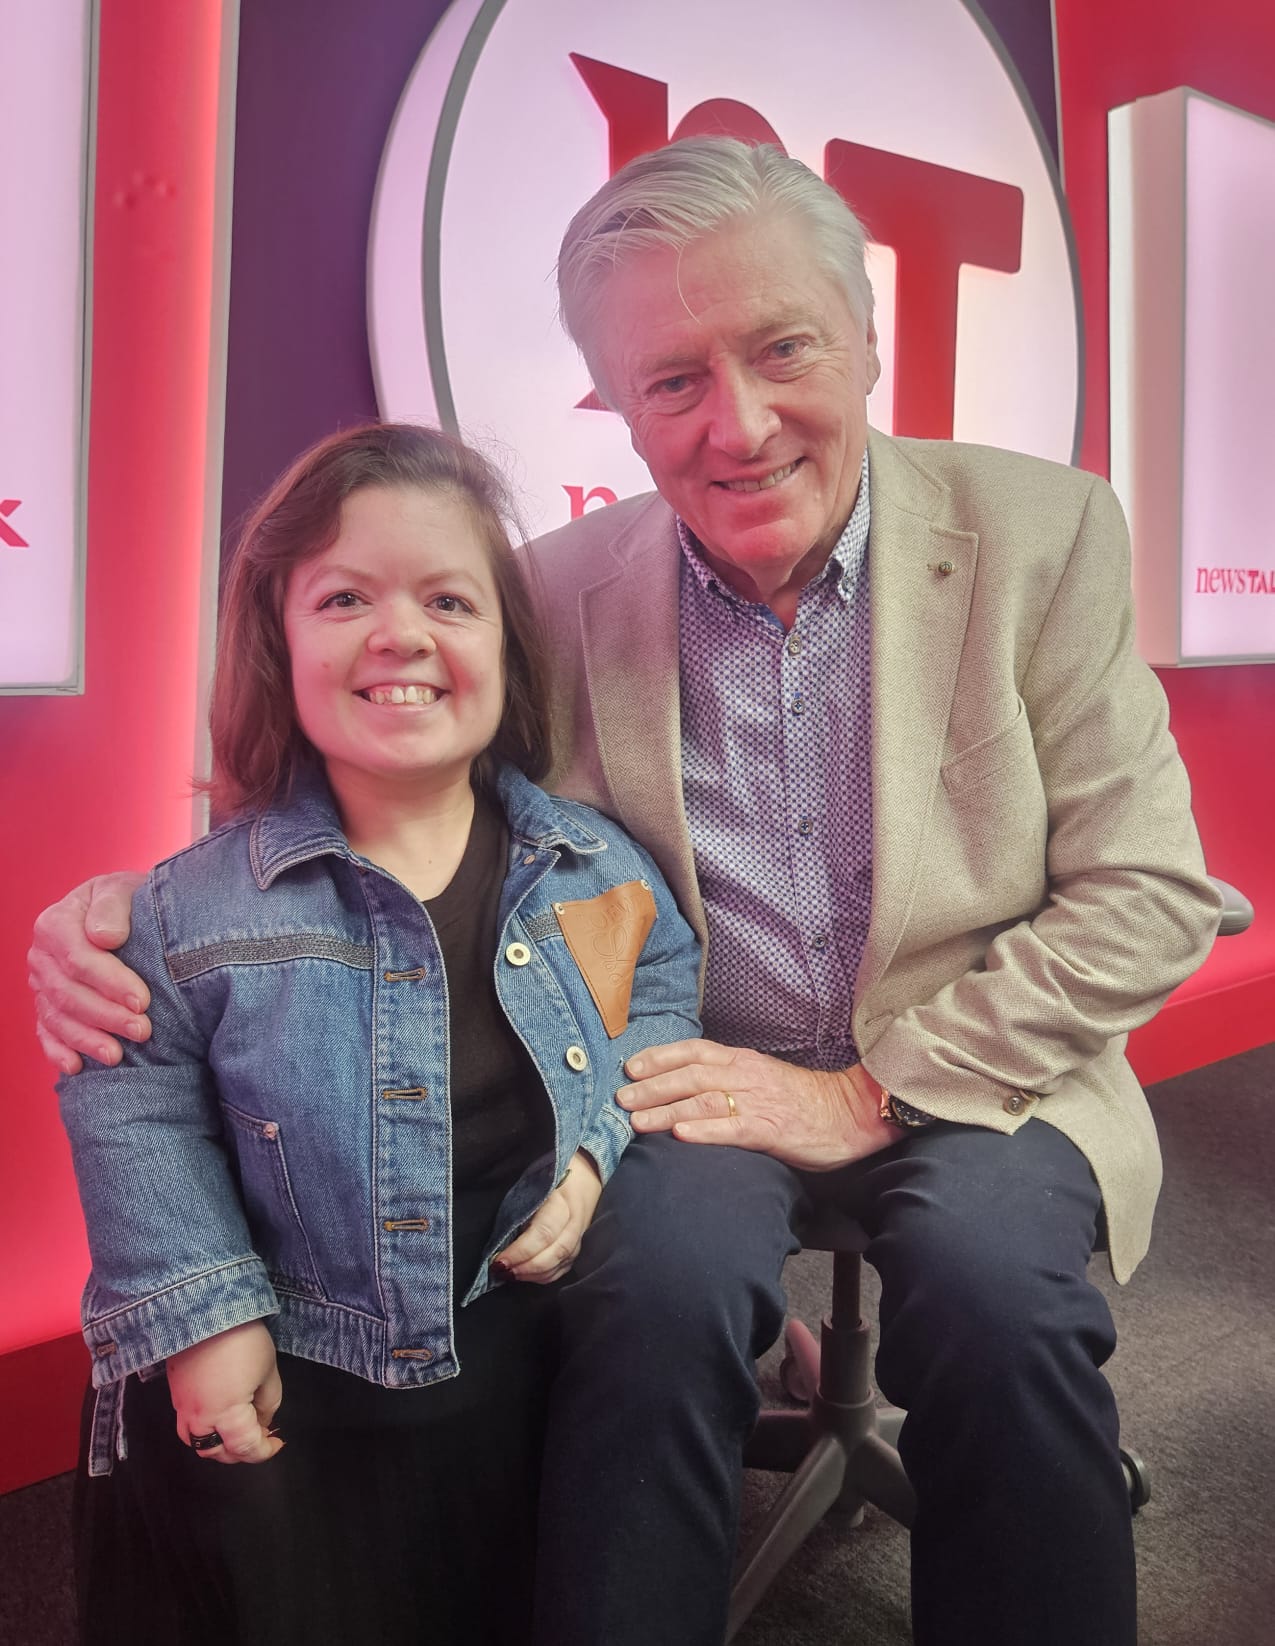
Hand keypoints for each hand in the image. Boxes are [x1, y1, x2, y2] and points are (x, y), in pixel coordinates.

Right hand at [28, 872, 149, 1072]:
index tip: (142, 1000)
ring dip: (86, 1039)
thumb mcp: (123, 889)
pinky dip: (58, 1051)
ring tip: (117, 1056)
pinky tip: (76, 1068)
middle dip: (106, 1015)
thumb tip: (104, 937)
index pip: (78, 958)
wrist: (125, 912)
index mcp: (55, 923)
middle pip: (68, 993)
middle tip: (142, 1031)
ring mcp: (41, 984)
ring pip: (57, 1017)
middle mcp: (42, 956)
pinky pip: (46, 1033)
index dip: (110, 982)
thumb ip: (112, 907)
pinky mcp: (47, 1006)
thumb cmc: (127, 901)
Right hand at [166, 1320, 283, 1465]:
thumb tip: (263, 1423)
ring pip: (195, 1443)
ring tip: (236, 1431)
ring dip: (217, 1445)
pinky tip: (218, 1415)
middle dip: (239, 1452)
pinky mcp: (174, 1392)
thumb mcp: (268, 1370)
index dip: (263, 1451)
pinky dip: (202, 1430)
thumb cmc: (243, 1338)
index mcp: (225, 1414)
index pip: (244, 1448)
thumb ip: (268, 1403)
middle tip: (259, 1437)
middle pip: (216, 1453)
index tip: (277, 1443)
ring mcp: (181, 1406)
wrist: (205, 1308)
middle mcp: (198, 1417)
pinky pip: (185, 1424)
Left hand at [493, 1150, 603, 1283]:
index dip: (521, 1250)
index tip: (499, 1260)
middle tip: (503, 1271)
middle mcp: (576, 1220)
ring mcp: (582, 1234)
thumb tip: (499, 1236)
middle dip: (527, 1267)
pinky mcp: (581, 1244)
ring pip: (561, 1262)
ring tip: (511, 1275)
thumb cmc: (551, 1170)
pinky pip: (565, 1267)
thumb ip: (521, 1204)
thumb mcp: (534, 1179)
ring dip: (534, 1274)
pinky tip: (528, 1275)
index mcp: (563, 1199)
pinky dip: (545, 1275)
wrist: (587, 1168)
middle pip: (556, 1252)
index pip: (544, 1232)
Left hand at [618, 1039, 899, 1170]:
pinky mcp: (769, 1130)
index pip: (692, 1052)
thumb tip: (689, 1087)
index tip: (630, 1067)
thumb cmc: (803, 1099)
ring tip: (636, 1121)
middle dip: (651, 1087)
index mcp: (742, 1060)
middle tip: (620, 1098)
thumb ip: (730, 1078)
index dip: (659, 1058)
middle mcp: (744, 1075)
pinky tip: (680, 1136)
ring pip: (702, 1101)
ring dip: (665, 1110)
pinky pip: (731, 1128)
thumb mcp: (763, 1077)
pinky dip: (703, 1131)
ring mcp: (756, 1102)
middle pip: (688, 1076)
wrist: (851, 1111)